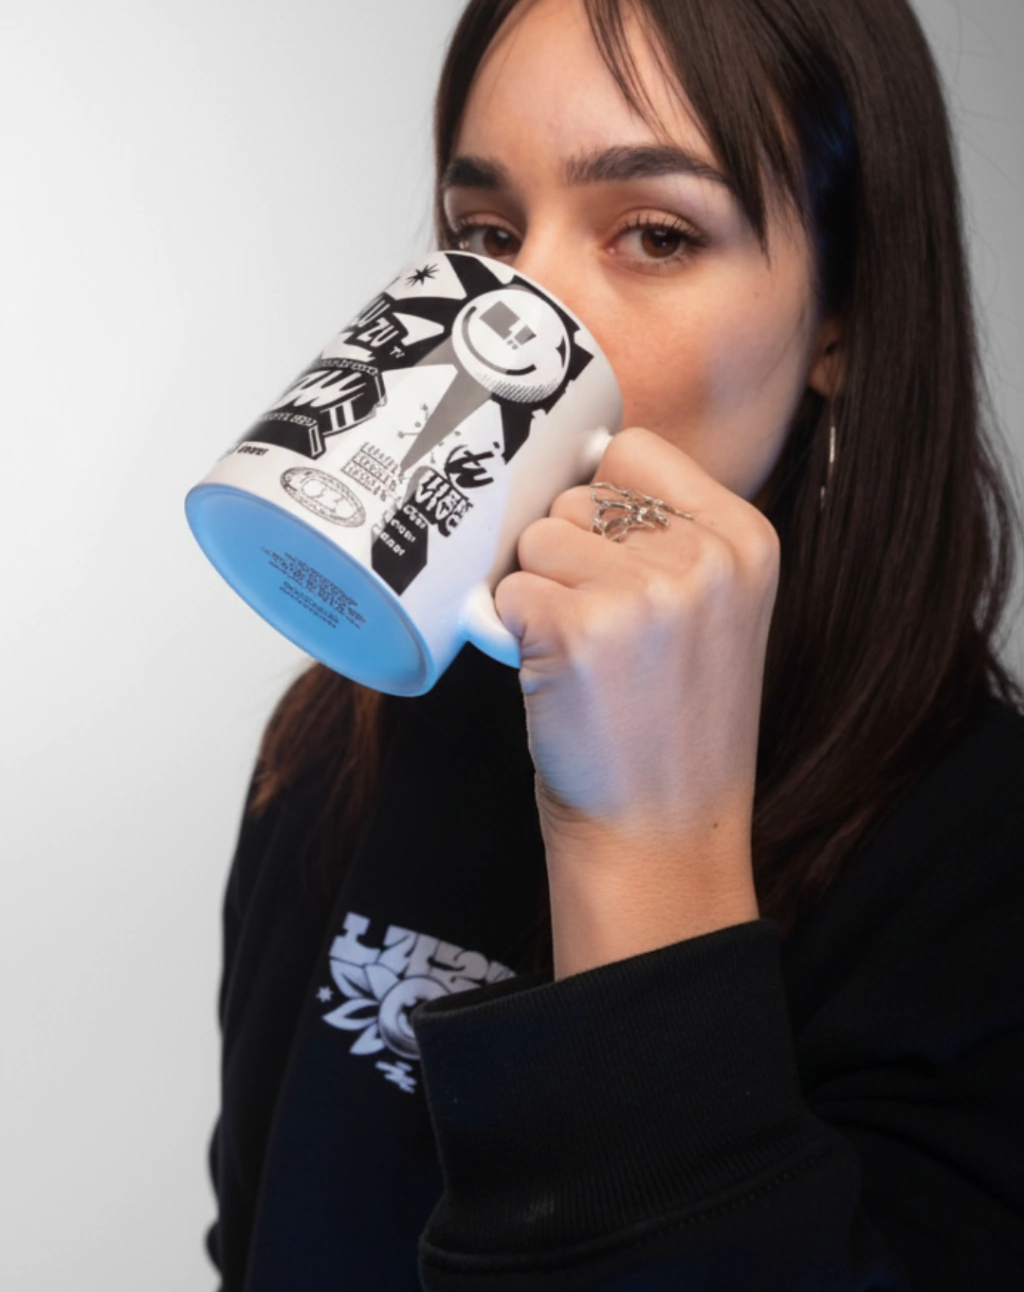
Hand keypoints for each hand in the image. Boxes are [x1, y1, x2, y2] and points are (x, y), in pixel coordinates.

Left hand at [494, 428, 777, 977]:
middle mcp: (703, 557)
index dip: (601, 505)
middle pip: (576, 499)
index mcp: (747, 540)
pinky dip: (511, 635)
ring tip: (582, 661)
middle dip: (567, 559)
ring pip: (535, 542)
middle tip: (602, 638)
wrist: (661, 838)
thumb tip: (578, 458)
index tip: (612, 564)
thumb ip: (669, 537)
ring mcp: (643, 591)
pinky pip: (505, 592)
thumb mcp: (714, 613)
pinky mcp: (579, 628)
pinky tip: (557, 681)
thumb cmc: (671, 728)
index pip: (634, 452)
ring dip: (537, 596)